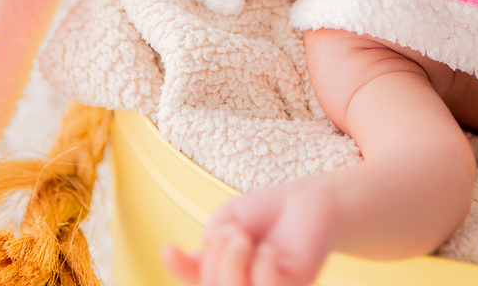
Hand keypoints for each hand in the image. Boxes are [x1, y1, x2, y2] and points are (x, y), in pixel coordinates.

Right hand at [162, 178, 341, 285]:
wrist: (308, 199)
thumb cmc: (268, 210)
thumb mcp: (229, 219)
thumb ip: (211, 242)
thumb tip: (199, 261)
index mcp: (222, 272)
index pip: (196, 280)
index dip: (179, 270)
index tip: (168, 249)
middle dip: (213, 258)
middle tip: (232, 231)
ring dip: (230, 266)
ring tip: (243, 238)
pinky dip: (260, 270)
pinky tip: (268, 251)